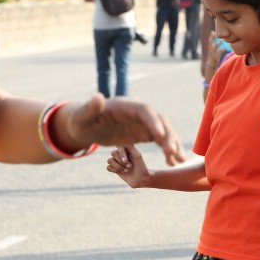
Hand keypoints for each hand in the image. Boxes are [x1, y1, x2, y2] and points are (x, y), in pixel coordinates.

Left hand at [69, 94, 185, 165]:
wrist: (84, 127)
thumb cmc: (80, 120)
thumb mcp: (82, 116)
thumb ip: (90, 108)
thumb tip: (97, 97)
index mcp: (126, 106)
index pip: (145, 110)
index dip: (153, 121)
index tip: (160, 135)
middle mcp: (138, 113)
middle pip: (159, 121)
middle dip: (168, 135)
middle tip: (173, 152)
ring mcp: (143, 123)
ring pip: (164, 131)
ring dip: (172, 145)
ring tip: (178, 160)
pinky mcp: (143, 133)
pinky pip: (160, 141)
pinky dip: (167, 150)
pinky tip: (172, 163)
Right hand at [106, 145, 150, 187]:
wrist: (141, 178)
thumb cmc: (141, 166)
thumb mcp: (137, 156)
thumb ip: (130, 147)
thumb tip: (124, 140)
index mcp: (126, 148)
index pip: (118, 145)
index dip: (121, 153)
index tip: (125, 160)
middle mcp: (120, 153)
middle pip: (113, 153)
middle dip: (121, 162)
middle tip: (130, 166)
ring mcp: (116, 161)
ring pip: (109, 160)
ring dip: (118, 167)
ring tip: (127, 170)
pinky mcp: (114, 168)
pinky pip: (108, 167)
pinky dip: (115, 170)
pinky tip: (122, 172)